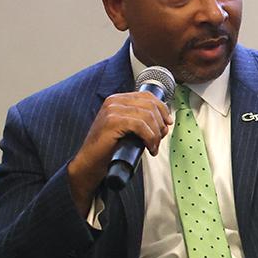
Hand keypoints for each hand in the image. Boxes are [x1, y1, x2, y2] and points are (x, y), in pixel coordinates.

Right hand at [66, 91, 171, 214]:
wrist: (90, 162)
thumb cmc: (109, 148)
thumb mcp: (129, 129)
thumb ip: (143, 121)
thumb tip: (166, 123)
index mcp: (118, 100)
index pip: (147, 96)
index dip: (162, 108)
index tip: (168, 122)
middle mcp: (114, 101)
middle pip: (150, 105)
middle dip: (160, 123)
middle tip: (160, 139)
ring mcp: (112, 110)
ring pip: (148, 116)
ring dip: (156, 134)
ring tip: (153, 146)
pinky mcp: (112, 122)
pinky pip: (141, 126)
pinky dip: (150, 138)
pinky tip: (149, 148)